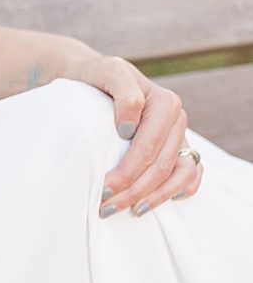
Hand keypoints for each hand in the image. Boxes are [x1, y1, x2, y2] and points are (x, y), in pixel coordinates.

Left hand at [60, 55, 202, 216]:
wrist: (92, 76)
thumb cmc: (96, 76)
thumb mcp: (107, 72)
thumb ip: (125, 94)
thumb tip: (130, 128)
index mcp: (164, 103)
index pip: (147, 149)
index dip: (126, 173)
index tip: (102, 189)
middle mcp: (176, 120)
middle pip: (160, 166)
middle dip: (134, 191)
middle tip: (105, 207)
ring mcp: (179, 134)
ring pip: (178, 174)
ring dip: (155, 197)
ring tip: (130, 210)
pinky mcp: (178, 145)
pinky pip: (190, 172)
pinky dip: (180, 189)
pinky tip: (160, 200)